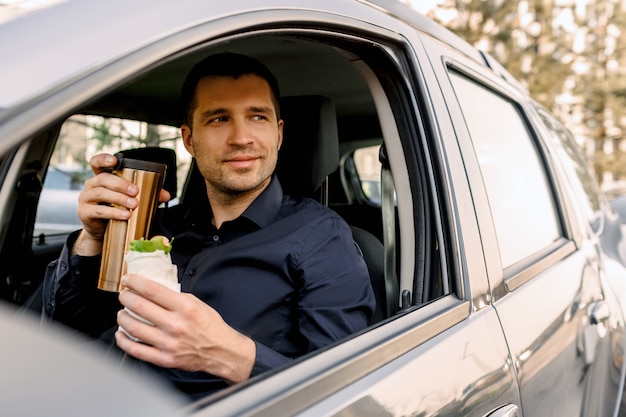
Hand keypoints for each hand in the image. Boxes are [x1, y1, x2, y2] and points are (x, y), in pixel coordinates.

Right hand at [72, 153, 170, 255]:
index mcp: (101, 177)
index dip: (103, 159)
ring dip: (119, 198)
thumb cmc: (116, 209)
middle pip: (103, 178)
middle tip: (135, 191)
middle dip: (121, 184)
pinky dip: (113, 213)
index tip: (115, 160)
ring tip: (134, 205)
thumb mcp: (130, 199)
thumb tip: (166, 195)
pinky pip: (98, 210)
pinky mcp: (84, 212)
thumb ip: (148, 194)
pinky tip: (125, 215)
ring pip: (100, 193)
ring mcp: (85, 198)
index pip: (97, 162)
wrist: (102, 231)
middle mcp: (91, 185)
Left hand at [115, 274, 255, 383]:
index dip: (135, 282)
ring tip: (122, 313)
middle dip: (126, 297)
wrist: (220, 350)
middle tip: (123, 295)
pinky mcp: (164, 359)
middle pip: (139, 307)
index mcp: (184, 307)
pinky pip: (136, 350)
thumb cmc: (209, 326)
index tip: (128, 280)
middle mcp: (175, 325)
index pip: (152, 290)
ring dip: (122, 318)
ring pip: (133, 328)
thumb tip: (152, 290)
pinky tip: (122, 334)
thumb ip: (175, 296)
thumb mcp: (196, 303)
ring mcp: (168, 343)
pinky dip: (124, 341)